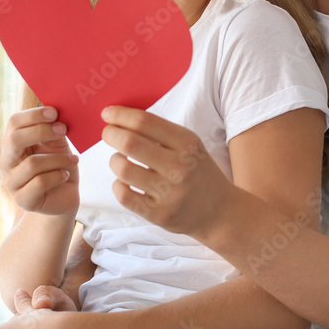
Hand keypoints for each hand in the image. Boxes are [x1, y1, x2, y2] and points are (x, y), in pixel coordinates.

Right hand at [0, 106, 79, 214]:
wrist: (65, 197)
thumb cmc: (60, 167)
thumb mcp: (58, 145)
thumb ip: (54, 129)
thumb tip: (56, 108)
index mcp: (13, 144)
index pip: (14, 123)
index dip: (33, 115)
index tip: (55, 112)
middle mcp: (7, 162)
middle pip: (14, 140)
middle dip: (41, 131)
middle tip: (64, 129)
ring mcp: (11, 182)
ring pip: (32, 163)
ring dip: (58, 159)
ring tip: (73, 160)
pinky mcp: (23, 200)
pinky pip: (40, 182)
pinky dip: (58, 176)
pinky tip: (66, 175)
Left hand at [101, 106, 234, 240]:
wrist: (221, 212)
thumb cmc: (199, 173)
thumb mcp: (191, 146)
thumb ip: (161, 133)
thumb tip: (121, 119)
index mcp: (188, 144)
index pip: (145, 122)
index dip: (120, 115)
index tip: (107, 114)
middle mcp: (180, 167)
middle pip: (130, 143)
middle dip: (111, 134)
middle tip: (107, 134)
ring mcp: (170, 193)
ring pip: (123, 169)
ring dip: (115, 161)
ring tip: (119, 159)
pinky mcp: (160, 215)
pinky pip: (124, 195)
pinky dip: (118, 185)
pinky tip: (124, 181)